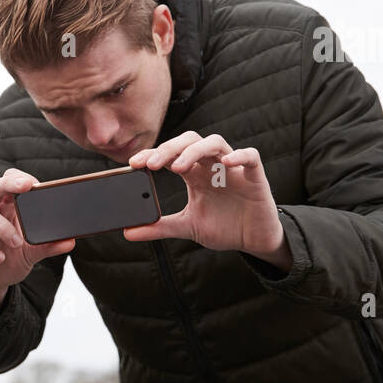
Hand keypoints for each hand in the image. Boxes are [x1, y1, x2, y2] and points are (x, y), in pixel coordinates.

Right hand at [0, 169, 74, 321]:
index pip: (5, 181)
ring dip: (2, 225)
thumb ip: (48, 245)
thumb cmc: (6, 262)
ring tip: (17, 242)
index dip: (18, 178)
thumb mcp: (31, 253)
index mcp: (0, 207)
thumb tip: (70, 240)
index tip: (35, 184)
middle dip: (8, 183)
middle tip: (26, 187)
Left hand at [124, 132, 290, 268]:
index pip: (171, 154)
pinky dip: (239, 155)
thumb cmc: (224, 227)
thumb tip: (127, 232)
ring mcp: (233, 169)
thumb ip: (159, 227)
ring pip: (214, 142)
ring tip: (179, 167)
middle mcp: (212, 166)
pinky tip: (226, 163)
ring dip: (194, 151)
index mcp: (195, 174)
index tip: (134, 164)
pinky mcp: (255, 177)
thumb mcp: (187, 227)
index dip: (152, 154)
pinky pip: (251, 156)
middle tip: (152, 165)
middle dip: (169, 149)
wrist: (254, 241)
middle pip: (189, 141)